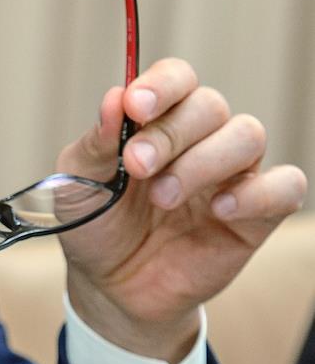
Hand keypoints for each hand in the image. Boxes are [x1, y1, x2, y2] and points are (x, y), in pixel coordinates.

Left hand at [60, 58, 306, 363]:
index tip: (136, 106)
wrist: (109, 286)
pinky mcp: (254, 217)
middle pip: (210, 105)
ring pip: (247, 136)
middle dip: (171, 133)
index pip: (177, 78)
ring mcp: (230, 175)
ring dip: (204, 162)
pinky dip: (256, 193)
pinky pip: (285, 186)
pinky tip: (217, 211)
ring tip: (162, 198)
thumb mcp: (78, 182)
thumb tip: (115, 98)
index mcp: (157, 120)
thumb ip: (96, 143)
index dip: (162, 85)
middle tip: (136, 166)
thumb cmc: (94, 223)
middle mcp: (199, 138)